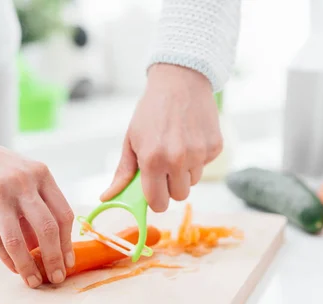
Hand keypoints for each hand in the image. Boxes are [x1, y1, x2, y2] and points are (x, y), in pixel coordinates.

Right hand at [0, 134, 74, 287]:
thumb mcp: (23, 175)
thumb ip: (37, 206)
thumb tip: (48, 248)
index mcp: (41, 173)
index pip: (63, 214)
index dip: (68, 243)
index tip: (68, 262)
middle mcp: (22, 182)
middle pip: (47, 229)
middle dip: (54, 259)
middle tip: (57, 278)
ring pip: (18, 241)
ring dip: (28, 267)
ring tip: (33, 281)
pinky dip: (7, 259)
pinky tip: (14, 268)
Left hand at [102, 64, 222, 210]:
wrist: (180, 81)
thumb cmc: (151, 111)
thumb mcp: (130, 140)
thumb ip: (123, 172)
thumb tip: (107, 198)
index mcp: (153, 160)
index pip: (158, 203)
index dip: (156, 200)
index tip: (154, 191)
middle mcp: (178, 160)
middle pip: (178, 196)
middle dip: (171, 186)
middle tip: (165, 165)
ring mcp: (199, 154)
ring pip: (193, 182)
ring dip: (185, 171)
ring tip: (177, 146)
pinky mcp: (216, 147)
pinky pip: (205, 166)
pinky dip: (198, 157)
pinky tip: (190, 137)